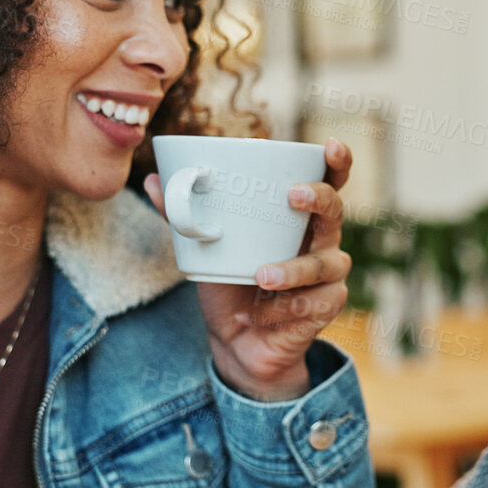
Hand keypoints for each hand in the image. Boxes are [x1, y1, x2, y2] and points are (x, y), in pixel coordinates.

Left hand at [145, 139, 353, 401]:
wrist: (236, 342)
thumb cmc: (228, 282)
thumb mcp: (204, 248)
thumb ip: (183, 216)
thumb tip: (151, 180)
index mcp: (297, 216)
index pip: (326, 181)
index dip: (335, 161)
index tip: (328, 145)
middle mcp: (319, 239)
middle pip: (335, 210)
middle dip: (319, 199)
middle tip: (293, 196)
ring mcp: (327, 273)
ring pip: (325, 262)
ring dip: (293, 268)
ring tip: (261, 275)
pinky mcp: (326, 306)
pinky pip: (310, 302)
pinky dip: (280, 308)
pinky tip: (257, 314)